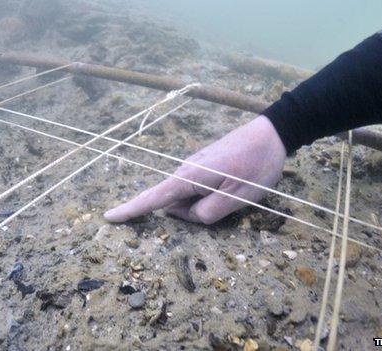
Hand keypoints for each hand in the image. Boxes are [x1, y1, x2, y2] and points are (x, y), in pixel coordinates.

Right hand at [104, 115, 286, 223]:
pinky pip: (197, 189)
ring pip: (188, 198)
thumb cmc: (256, 166)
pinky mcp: (203, 166)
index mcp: (190, 177)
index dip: (131, 210)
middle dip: (192, 214)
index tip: (108, 217)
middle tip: (228, 203)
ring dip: (205, 204)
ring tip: (235, 190)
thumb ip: (208, 212)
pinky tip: (233, 186)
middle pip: (174, 203)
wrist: (272, 133)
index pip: (154, 198)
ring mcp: (194, 166)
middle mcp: (186, 170)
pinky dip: (209, 196)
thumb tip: (186, 215)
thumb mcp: (237, 197)